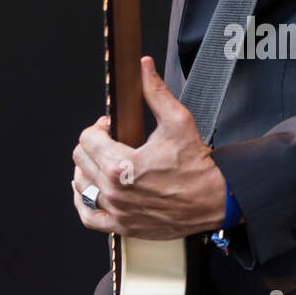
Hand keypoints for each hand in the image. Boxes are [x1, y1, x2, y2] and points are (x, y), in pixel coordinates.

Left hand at [71, 56, 227, 239]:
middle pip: (80, 160)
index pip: (87, 139)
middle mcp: (115, 191)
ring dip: (87, 169)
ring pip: (80, 186)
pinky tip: (90, 190)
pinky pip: (88, 216)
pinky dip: (83, 202)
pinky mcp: (123, 226)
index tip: (111, 127)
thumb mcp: (178, 122)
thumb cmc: (198, 166)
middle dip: (93, 145)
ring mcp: (117, 211)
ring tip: (102, 162)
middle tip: (110, 141)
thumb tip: (143, 68)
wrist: (215, 198)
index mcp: (122, 166)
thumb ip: (155, 92)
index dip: (98, 127)